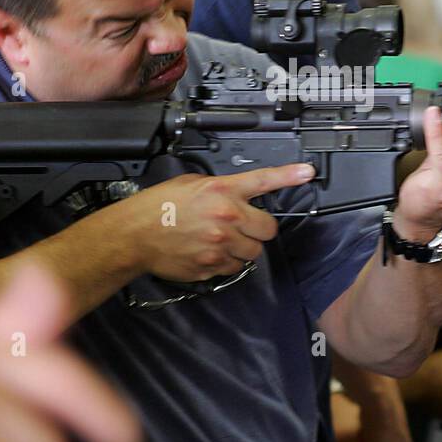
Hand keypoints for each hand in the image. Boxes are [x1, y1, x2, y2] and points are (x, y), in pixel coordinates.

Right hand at [124, 164, 313, 282]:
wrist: (133, 235)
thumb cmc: (157, 206)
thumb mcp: (191, 184)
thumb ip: (219, 188)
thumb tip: (236, 194)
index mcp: (221, 191)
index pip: (263, 181)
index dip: (289, 175)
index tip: (307, 173)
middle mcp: (226, 217)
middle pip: (268, 229)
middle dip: (259, 228)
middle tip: (243, 226)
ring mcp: (220, 245)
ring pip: (253, 252)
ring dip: (243, 247)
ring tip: (220, 240)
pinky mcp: (212, 266)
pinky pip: (233, 268)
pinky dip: (226, 262)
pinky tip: (208, 252)